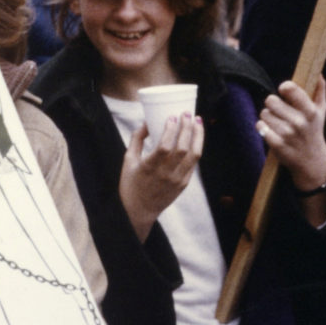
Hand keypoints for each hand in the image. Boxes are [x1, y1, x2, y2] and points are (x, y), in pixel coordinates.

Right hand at [119, 113, 203, 241]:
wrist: (139, 210)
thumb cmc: (131, 184)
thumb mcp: (128, 161)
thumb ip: (136, 139)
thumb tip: (146, 122)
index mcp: (149, 168)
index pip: (165, 146)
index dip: (171, 130)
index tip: (172, 117)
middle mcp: (166, 174)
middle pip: (182, 148)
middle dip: (187, 127)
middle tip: (187, 113)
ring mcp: (177, 180)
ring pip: (194, 155)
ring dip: (197, 135)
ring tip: (197, 121)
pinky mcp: (184, 184)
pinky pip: (193, 163)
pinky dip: (196, 147)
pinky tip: (196, 137)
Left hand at [257, 77, 325, 190]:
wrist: (312, 161)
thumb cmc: (313, 131)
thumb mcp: (321, 111)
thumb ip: (319, 91)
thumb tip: (318, 74)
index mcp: (310, 111)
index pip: (290, 88)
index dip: (284, 88)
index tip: (284, 92)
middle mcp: (300, 122)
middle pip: (271, 100)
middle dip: (273, 104)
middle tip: (279, 110)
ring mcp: (288, 134)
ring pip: (264, 113)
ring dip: (268, 117)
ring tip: (277, 123)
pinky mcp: (278, 144)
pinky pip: (260, 127)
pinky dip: (262, 127)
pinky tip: (270, 131)